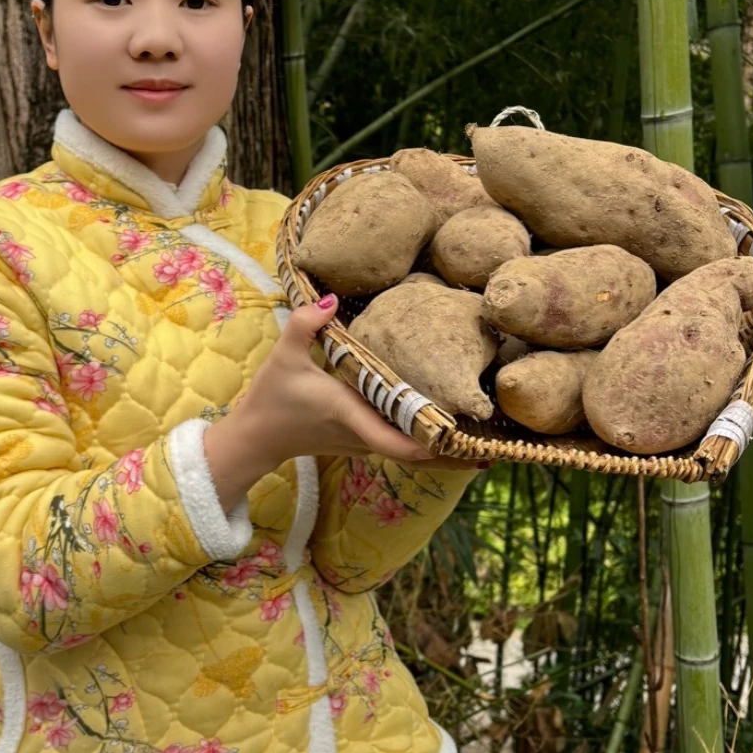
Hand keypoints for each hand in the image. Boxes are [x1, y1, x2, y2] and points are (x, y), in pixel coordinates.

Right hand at [204, 294, 485, 510]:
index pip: (399, 442)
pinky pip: (400, 447)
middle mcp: (363, 434)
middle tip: (498, 446)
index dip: (434, 445)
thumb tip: (332, 297)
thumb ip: (305, 323)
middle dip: (455, 452)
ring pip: (412, 454)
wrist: (254, 438)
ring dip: (445, 451)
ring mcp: (362, 443)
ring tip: (484, 443)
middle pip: (419, 454)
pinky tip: (447, 435)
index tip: (466, 439)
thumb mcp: (284, 355)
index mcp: (351, 413)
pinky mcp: (359, 442)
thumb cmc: (271, 398)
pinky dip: (425, 446)